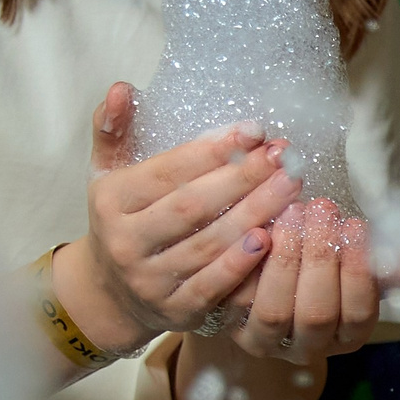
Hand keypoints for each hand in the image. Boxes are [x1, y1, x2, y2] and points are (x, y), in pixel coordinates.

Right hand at [57, 84, 299, 353]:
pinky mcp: (177, 310)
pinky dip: (242, 263)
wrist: (111, 294)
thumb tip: (121, 88)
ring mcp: (151, 279)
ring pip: (208, 244)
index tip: (255, 131)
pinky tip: (272, 239)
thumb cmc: (122, 222)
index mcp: (111, 201)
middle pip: (193, 205)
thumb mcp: (108, 175)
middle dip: (243, 178)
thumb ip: (113, 131)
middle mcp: (126, 241)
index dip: (213, 150)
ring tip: (291, 188)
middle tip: (284, 157)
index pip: (168, 170)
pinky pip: (214, 285)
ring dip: (254, 214)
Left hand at [226, 200, 382, 363]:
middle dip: (321, 259)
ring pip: (276, 311)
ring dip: (285, 260)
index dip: (358, 272)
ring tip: (291, 212)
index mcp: (346, 336)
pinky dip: (245, 263)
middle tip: (322, 208)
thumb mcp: (354, 266)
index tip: (356, 225)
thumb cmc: (319, 266)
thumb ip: (387, 267)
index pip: (358, 313)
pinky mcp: (227, 323)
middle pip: (318, 314)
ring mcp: (265, 340)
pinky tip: (256, 226)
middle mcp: (308, 347)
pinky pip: (235, 297)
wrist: (259, 274)